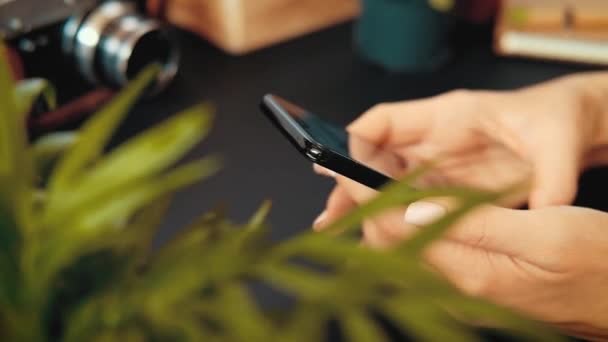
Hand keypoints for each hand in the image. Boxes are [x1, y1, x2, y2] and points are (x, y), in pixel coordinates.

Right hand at [316, 72, 607, 220]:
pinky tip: (376, 239)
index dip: (355, 142)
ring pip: (386, 183)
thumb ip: (551, 175)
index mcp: (450, 116)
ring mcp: (437, 164)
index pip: (386, 120)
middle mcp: (434, 140)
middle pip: (376, 158)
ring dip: (363, 205)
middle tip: (330, 214)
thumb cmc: (557, 120)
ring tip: (337, 229)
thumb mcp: (557, 143)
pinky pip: (407, 201)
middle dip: (350, 184)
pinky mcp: (446, 186)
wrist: (568, 128)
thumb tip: (546, 208)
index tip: (337, 166)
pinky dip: (389, 218)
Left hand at [318, 172, 607, 338]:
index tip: (345, 165)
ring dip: (383, 214)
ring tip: (366, 179)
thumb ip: (479, 224)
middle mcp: (459, 291)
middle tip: (348, 167)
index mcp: (473, 275)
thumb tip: (415, 211)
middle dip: (365, 205)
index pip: (398, 233)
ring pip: (405, 249)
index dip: (367, 195)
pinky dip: (409, 225)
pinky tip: (406, 204)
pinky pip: (427, 253)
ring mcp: (465, 292)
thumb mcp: (548, 233)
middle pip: (391, 245)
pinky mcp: (474, 286)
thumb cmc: (601, 264)